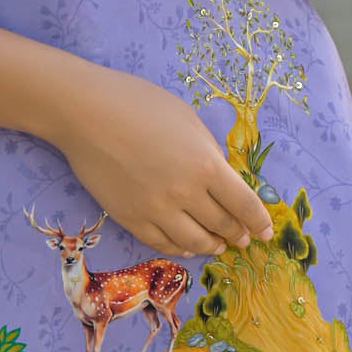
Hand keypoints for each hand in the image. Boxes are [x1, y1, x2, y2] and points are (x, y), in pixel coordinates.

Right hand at [44, 63, 274, 258]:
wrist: (85, 113)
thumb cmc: (138, 103)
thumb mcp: (187, 119)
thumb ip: (208, 151)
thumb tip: (220, 178)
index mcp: (205, 165)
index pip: (244, 205)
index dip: (259, 222)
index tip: (266, 231)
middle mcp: (185, 194)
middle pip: (222, 225)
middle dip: (238, 234)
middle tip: (244, 238)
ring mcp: (156, 210)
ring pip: (195, 242)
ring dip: (212, 245)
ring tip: (218, 245)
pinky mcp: (131, 219)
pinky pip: (163, 243)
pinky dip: (180, 248)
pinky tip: (187, 246)